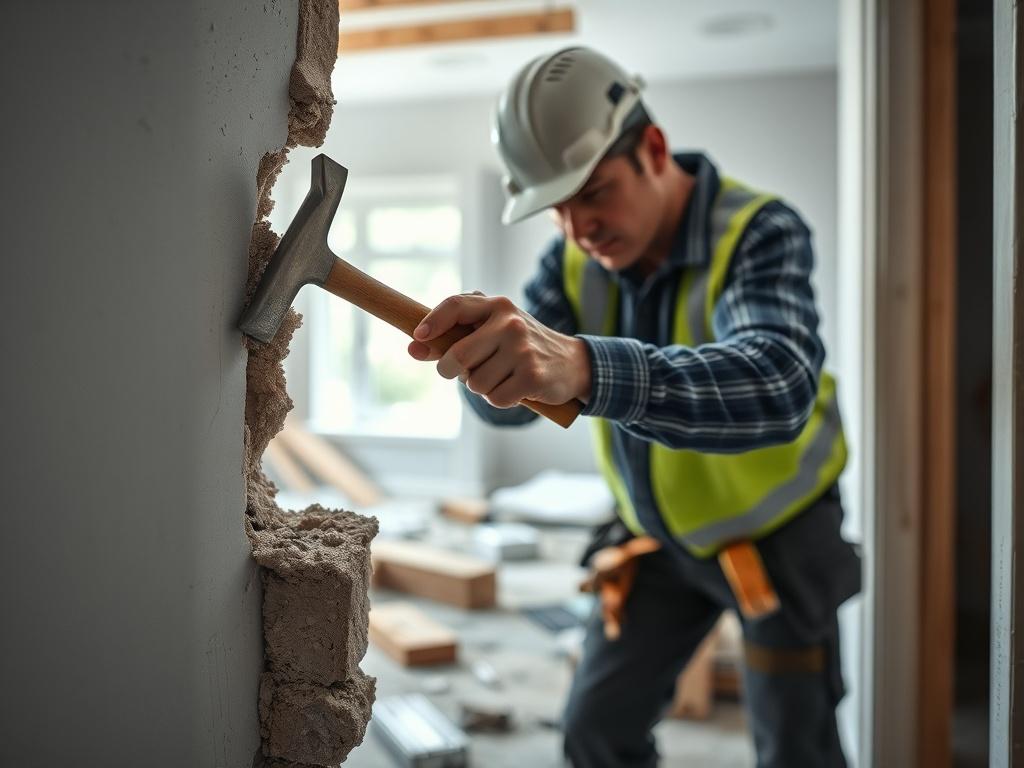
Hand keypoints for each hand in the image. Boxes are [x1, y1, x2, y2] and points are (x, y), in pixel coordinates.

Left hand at [407, 292, 590, 407]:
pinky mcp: (533, 376)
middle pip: (458, 356)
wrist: (571, 363)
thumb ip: (454, 337)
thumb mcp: (492, 332)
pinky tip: (515, 389)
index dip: (433, 321)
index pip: (456, 305)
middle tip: (463, 373)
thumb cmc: (519, 346)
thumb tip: (412, 348)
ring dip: (481, 388)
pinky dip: (500, 399)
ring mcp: (523, 350)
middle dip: (452, 370)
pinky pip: (495, 399)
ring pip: (475, 383)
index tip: (418, 337)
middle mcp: (510, 324)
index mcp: (497, 306)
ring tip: (500, 378)